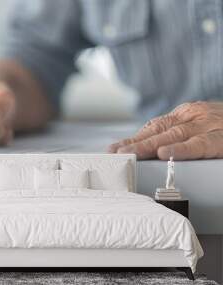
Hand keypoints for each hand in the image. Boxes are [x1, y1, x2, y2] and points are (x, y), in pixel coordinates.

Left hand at [108, 101, 222, 159]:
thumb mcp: (200, 126)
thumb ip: (180, 135)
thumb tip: (154, 148)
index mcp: (186, 114)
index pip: (153, 126)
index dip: (133, 138)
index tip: (114, 149)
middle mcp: (193, 117)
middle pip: (157, 130)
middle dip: (133, 143)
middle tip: (113, 153)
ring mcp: (207, 126)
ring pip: (172, 136)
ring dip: (148, 146)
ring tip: (129, 154)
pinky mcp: (221, 138)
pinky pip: (200, 144)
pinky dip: (182, 149)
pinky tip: (166, 154)